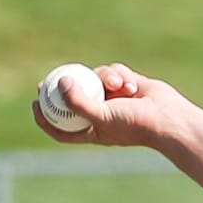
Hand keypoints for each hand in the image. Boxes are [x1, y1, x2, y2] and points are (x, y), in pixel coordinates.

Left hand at [31, 63, 188, 147]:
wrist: (167, 117)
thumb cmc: (134, 124)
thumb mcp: (101, 116)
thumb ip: (78, 102)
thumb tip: (60, 82)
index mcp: (91, 130)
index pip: (62, 127)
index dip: (46, 118)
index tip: (34, 104)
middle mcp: (100, 114)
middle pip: (74, 98)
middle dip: (62, 87)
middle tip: (50, 77)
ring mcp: (112, 98)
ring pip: (95, 79)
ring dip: (105, 78)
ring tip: (117, 84)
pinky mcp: (125, 84)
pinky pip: (112, 72)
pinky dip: (119, 75)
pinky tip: (131, 83)